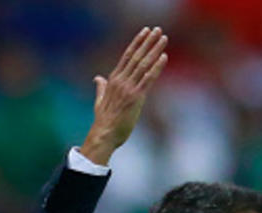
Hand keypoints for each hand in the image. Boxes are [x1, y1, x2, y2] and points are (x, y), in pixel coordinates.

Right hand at [79, 27, 168, 165]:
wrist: (104, 134)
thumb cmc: (104, 121)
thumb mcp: (100, 100)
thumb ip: (101, 88)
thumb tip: (98, 78)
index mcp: (113, 80)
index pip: (127, 56)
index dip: (137, 43)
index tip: (145, 33)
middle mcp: (121, 80)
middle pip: (137, 56)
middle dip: (148, 42)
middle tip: (158, 30)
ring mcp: (129, 88)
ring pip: (144, 64)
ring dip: (155, 50)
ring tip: (163, 38)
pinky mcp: (136, 98)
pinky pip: (148, 79)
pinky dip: (156, 67)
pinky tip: (164, 57)